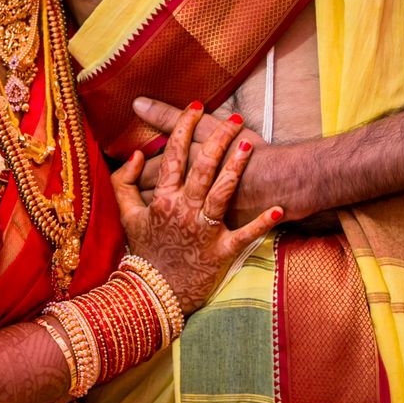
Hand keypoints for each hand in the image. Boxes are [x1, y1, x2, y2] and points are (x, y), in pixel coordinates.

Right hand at [111, 103, 282, 313]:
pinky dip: (263, 223)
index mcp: (163, 199)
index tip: (195, 106)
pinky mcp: (222, 252)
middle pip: (202, 166)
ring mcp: (204, 230)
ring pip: (222, 192)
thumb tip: (134, 154)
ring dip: (237, 167)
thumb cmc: (145, 254)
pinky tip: (279, 209)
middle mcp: (184, 210)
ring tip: (249, 145)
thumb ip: (124, 182)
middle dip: (218, 138)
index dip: (183, 127)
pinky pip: (245, 235)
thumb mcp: (127, 216)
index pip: (173, 155)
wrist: (155, 296)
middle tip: (233, 119)